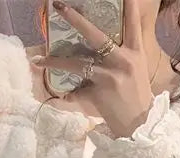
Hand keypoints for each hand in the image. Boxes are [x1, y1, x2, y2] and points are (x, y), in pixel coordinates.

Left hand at [37, 0, 156, 137]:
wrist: (139, 124)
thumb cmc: (136, 95)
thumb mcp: (137, 69)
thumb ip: (122, 55)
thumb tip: (99, 47)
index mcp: (135, 52)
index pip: (132, 22)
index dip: (129, 4)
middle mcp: (123, 60)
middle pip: (96, 35)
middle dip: (76, 19)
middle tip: (60, 6)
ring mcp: (109, 76)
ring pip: (78, 63)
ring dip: (56, 61)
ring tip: (40, 59)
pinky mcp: (98, 92)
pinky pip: (76, 91)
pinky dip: (68, 96)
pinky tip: (59, 97)